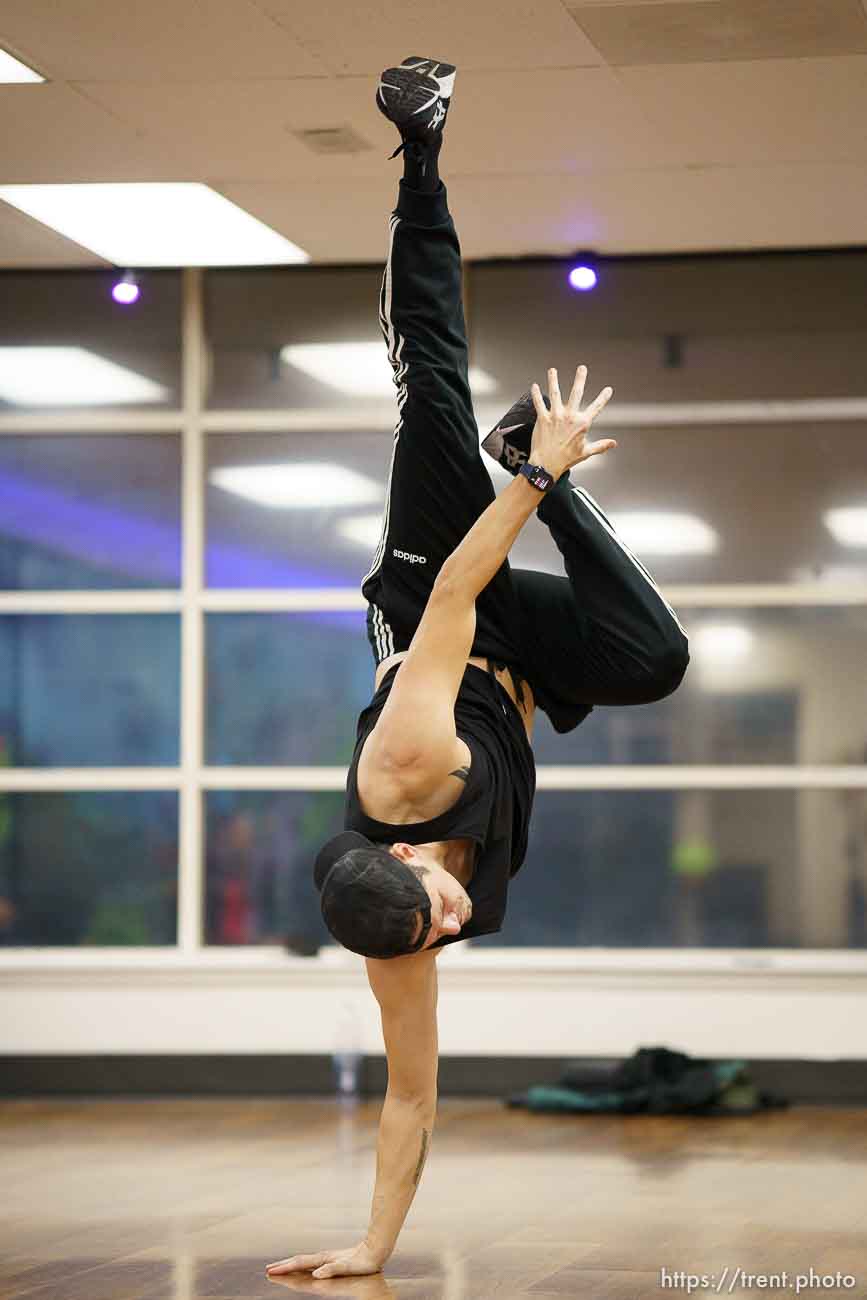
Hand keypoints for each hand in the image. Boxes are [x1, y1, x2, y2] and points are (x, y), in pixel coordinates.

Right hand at [266, 1240, 384, 1280]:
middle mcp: (323, 1258)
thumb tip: (316, 1274)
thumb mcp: (348, 1267)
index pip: (299, 1264)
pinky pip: (311, 1264)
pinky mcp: (331, 1260)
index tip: (271, 1271)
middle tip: (268, 1270)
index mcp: (323, 1260)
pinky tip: (301, 1268)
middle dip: (283, 1266)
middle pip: (298, 1262)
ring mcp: (326, 1258)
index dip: (285, 1268)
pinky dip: (301, 1266)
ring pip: (303, 1262)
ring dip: (290, 1266)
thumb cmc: (363, 1261)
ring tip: (279, 1268)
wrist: (375, 1249)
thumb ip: (332, 1270)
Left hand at [528, 365, 614, 479]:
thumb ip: (600, 446)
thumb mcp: (586, 452)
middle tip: (582, 368)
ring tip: (552, 370)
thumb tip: (613, 444)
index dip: (603, 398)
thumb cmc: (566, 459)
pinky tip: (534, 386)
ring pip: (555, 393)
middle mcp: (569, 417)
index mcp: (582, 424)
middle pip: (576, 393)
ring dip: (553, 380)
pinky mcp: (542, 419)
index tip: (608, 389)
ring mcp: (555, 416)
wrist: (546, 465)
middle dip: (580, 379)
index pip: (596, 407)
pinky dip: (536, 394)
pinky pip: (539, 403)